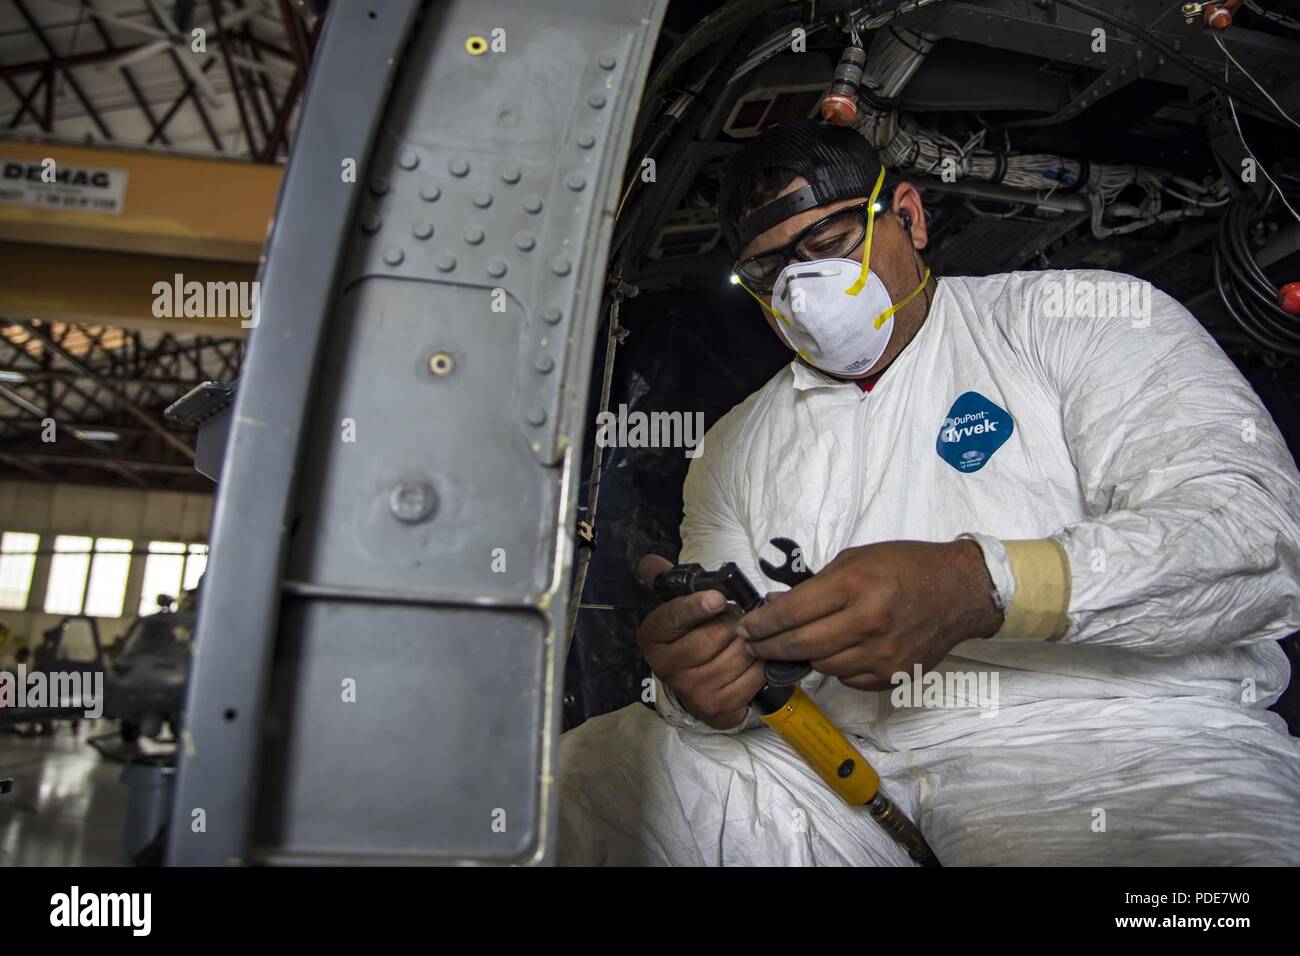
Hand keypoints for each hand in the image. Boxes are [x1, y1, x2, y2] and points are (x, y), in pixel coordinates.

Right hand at [637, 555, 765, 729]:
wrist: (696, 686)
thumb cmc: (689, 637)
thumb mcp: (675, 607)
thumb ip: (665, 580)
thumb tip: (650, 561)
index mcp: (654, 636)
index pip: (674, 618)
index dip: (696, 607)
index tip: (718, 598)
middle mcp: (668, 666)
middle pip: (715, 634)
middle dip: (735, 621)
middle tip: (741, 616)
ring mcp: (693, 691)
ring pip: (739, 655)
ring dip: (752, 642)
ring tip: (748, 637)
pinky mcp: (718, 708)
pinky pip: (753, 677)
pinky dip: (761, 665)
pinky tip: (754, 660)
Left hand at [735, 540, 1002, 689]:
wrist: (959, 591)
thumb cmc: (906, 567)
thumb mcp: (857, 559)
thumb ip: (817, 585)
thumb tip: (778, 606)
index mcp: (855, 586)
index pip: (793, 613)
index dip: (762, 624)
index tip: (745, 628)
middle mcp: (867, 623)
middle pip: (801, 645)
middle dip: (769, 647)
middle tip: (752, 645)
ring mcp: (881, 654)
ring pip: (822, 666)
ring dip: (802, 657)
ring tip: (792, 645)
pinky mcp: (891, 675)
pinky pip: (847, 679)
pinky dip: (834, 667)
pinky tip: (832, 651)